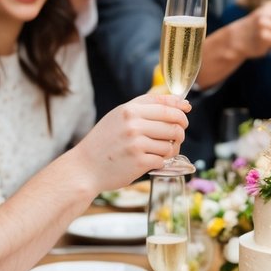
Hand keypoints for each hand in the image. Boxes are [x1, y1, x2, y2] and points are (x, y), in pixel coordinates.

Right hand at [73, 94, 190, 193]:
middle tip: (176, 136)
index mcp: (129, 110)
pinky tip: (150, 161)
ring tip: (161, 151)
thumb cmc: (104, 142)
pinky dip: (160, 161)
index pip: (165, 104)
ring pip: (171, 143)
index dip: (180, 108)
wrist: (84, 168)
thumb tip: (180, 103)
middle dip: (180, 130)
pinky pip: (163, 159)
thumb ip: (143, 107)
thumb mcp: (118, 117)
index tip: (186, 110)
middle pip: (174, 124)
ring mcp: (137, 143)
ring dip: (171, 149)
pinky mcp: (139, 162)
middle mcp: (133, 124)